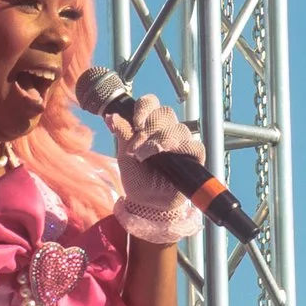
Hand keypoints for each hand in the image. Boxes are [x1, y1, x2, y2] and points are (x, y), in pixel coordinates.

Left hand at [115, 96, 205, 241]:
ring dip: (159, 140)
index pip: (151, 103)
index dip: (144, 107)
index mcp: (149, 125)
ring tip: (144, 155)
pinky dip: (180, 147)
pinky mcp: (194, 157)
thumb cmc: (137, 178)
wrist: (147, 202)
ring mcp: (182, 143)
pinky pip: (194, 145)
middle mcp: (167, 130)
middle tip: (136, 147)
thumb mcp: (124, 156)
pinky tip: (165, 154)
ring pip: (178, 128)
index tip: (135, 123)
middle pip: (166, 113)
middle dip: (149, 127)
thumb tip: (111, 116)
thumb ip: (122, 134)